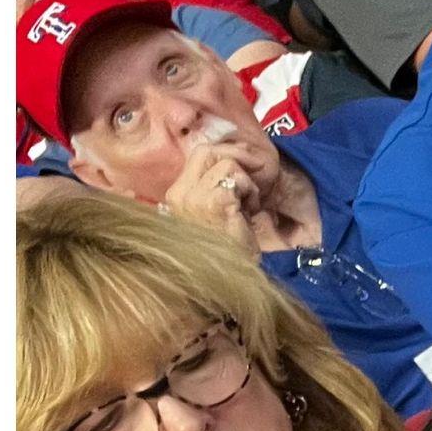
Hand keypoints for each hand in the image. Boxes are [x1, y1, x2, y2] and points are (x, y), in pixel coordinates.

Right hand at [156, 133, 268, 248]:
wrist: (230, 279)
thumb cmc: (227, 249)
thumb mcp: (215, 212)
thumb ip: (214, 187)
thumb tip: (234, 157)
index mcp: (177, 194)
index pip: (198, 154)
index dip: (226, 153)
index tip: (246, 166)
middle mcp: (180, 193)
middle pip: (207, 150)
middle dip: (237, 156)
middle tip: (254, 177)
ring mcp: (193, 197)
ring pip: (226, 163)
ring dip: (246, 182)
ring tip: (247, 206)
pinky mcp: (213, 201)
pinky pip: (237, 177)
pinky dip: (250, 191)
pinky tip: (249, 212)